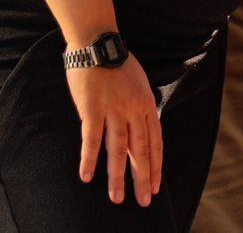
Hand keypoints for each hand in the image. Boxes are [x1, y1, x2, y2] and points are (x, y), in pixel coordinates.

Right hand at [67, 57, 162, 206]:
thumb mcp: (139, 83)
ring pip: (118, 150)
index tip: (156, 186)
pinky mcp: (92, 109)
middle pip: (140, 151)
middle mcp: (133, 109)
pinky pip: (92, 139)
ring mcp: (113, 110)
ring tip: (117, 197)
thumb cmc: (117, 62)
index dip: (156, 165)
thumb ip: (142, 106)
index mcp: (147, 104)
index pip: (155, 142)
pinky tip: (87, 176)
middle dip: (143, 178)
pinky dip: (89, 159)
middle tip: (143, 201)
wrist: (98, 41)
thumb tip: (143, 128)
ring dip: (117, 176)